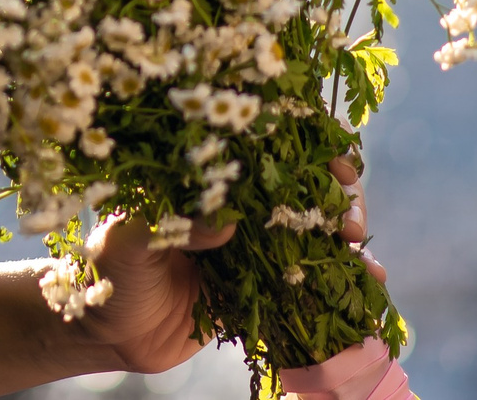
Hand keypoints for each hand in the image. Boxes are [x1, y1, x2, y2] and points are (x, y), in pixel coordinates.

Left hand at [79, 156, 382, 376]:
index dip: (307, 141)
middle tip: (347, 215)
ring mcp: (255, 246)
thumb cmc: (107, 273)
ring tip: (358, 247)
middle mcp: (238, 205)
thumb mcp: (126, 240)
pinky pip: (311, 278)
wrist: (109, 335)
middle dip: (337, 190)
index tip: (336, 154)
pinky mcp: (264, 288)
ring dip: (346, 231)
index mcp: (207, 177)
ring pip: (315, 227)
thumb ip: (170, 226)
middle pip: (303, 182)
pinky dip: (343, 277)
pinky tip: (369, 281)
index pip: (264, 142)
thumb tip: (226, 223)